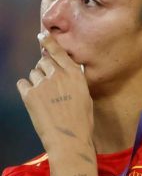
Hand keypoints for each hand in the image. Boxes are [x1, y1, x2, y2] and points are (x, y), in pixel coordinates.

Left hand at [17, 32, 93, 153]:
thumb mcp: (85, 96)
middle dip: (43, 68)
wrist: (69, 139)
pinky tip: (34, 99)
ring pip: (33, 73)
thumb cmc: (81, 121)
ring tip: (44, 97)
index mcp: (75, 75)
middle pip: (43, 61)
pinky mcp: (29, 94)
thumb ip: (72, 80)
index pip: (59, 52)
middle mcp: (58, 76)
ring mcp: (42, 84)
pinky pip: (23, 83)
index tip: (42, 36)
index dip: (49, 42)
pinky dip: (26, 89)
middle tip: (47, 82)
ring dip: (36, 80)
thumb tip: (60, 71)